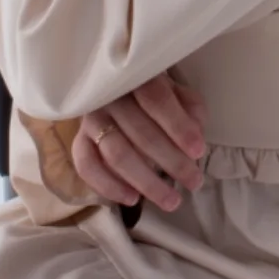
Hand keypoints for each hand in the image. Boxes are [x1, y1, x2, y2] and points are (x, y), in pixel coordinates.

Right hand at [71, 73, 207, 213]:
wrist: (114, 90)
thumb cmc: (152, 94)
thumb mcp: (176, 92)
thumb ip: (190, 109)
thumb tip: (196, 135)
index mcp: (137, 78)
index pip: (157, 100)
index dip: (178, 127)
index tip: (199, 151)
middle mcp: (110, 97)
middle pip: (140, 133)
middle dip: (172, 162)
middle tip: (194, 182)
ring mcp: (91, 119)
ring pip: (116, 154)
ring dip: (146, 181)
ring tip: (170, 200)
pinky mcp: (79, 140)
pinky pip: (87, 166)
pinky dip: (109, 186)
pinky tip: (132, 199)